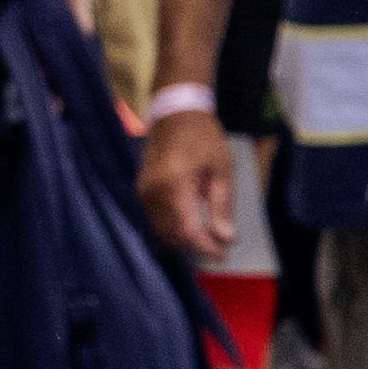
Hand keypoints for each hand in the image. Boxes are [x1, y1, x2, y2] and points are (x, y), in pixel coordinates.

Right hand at [133, 101, 243, 257]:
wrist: (175, 113)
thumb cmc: (202, 137)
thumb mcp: (221, 169)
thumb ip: (222, 206)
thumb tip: (225, 237)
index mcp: (174, 185)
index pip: (189, 231)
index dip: (206, 247)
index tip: (223, 255)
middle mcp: (153, 192)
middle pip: (173, 235)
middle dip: (197, 246)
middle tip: (220, 247)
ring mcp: (143, 192)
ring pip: (162, 231)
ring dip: (184, 240)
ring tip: (208, 239)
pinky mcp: (141, 191)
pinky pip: (155, 219)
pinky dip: (173, 228)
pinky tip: (191, 226)